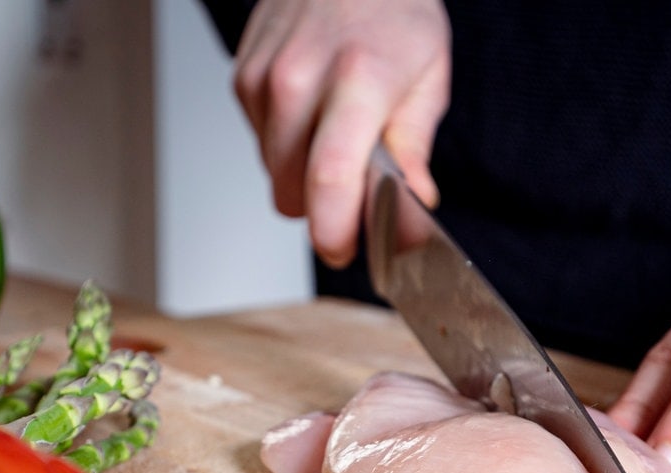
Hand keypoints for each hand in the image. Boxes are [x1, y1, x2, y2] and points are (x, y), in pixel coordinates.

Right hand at [232, 0, 450, 267]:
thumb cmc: (394, 15)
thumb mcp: (428, 77)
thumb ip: (413, 149)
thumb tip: (412, 210)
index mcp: (358, 77)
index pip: (330, 176)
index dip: (336, 230)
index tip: (347, 252)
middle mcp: (300, 77)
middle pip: (295, 190)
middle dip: (327, 212)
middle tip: (358, 198)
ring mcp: (264, 79)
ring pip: (275, 176)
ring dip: (306, 180)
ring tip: (337, 139)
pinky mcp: (242, 81)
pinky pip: (261, 148)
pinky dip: (288, 149)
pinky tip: (312, 115)